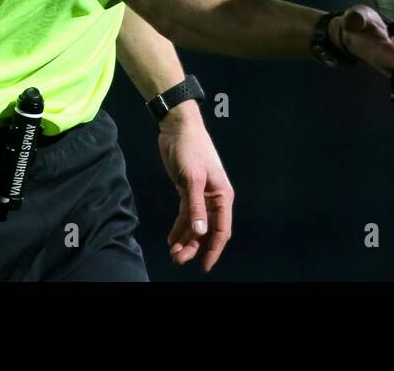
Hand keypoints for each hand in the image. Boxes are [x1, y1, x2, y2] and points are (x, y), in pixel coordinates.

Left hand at [157, 105, 233, 272]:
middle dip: (194, 247)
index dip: (214, 249)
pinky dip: (179, 228)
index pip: (222, 229)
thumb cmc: (190, 148)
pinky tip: (171, 240)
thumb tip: (200, 232)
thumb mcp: (192, 178)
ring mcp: (200, 196)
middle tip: (178, 259)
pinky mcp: (187, 191)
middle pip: (207, 230)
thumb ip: (195, 206)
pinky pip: (185, 216)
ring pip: (195, 225)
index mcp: (222, 195)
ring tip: (173, 253)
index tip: (204, 266)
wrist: (178, 128)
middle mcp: (214, 198)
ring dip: (185, 240)